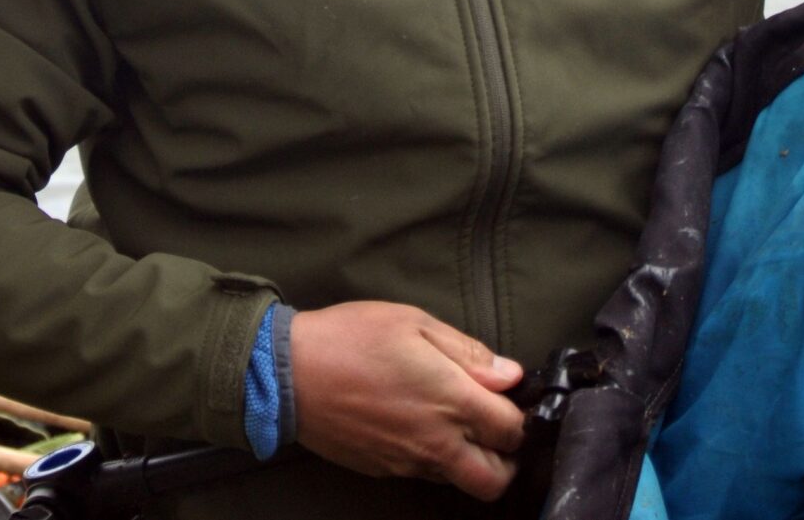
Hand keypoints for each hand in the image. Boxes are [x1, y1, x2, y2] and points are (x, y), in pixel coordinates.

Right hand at [287, 301, 526, 499]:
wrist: (285, 375)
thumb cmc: (349, 338)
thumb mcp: (413, 323)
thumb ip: (467, 351)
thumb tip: (508, 374)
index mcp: (451, 400)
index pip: (513, 430)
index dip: (518, 416)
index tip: (508, 398)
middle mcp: (435, 441)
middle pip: (495, 479)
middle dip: (506, 459)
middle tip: (493, 429)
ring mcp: (407, 461)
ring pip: (458, 480)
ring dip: (468, 460)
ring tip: (453, 425)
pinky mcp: (382, 469)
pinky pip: (422, 473)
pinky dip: (431, 458)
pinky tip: (414, 425)